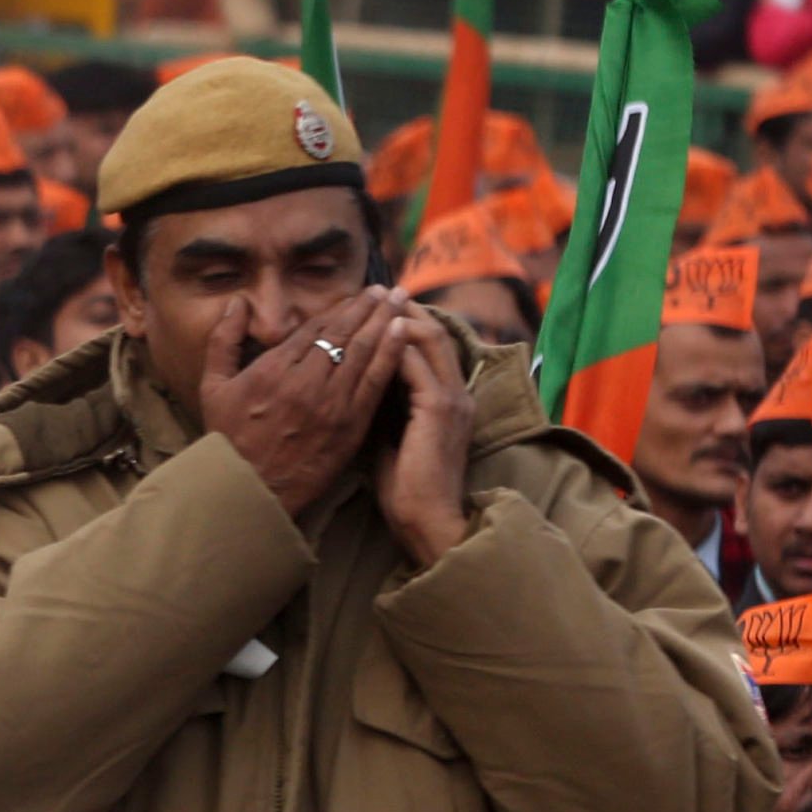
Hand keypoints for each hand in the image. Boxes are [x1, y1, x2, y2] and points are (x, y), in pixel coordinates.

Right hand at [195, 286, 406, 516]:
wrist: (251, 489)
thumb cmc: (229, 437)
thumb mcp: (213, 385)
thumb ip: (224, 340)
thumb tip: (238, 303)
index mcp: (273, 369)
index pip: (314, 328)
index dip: (340, 308)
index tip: (358, 293)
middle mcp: (306, 382)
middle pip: (345, 334)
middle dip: (369, 308)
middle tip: (389, 289)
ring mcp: (331, 404)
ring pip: (365, 353)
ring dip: (386, 323)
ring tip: (401, 303)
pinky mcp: (349, 426)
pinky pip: (375, 383)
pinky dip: (391, 356)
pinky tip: (404, 337)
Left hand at [374, 307, 477, 568]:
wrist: (428, 521)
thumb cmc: (406, 487)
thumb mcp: (393, 435)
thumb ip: (385, 405)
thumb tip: (357, 380)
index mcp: (445, 399)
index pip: (426, 346)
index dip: (399, 323)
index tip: (367, 306)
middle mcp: (454, 392)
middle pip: (431, 331)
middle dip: (398, 309)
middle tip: (369, 290)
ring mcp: (451, 398)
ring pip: (427, 338)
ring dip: (395, 317)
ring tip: (367, 300)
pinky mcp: (439, 408)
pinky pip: (416, 362)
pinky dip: (392, 344)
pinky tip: (367, 332)